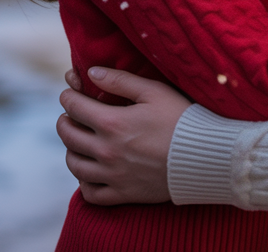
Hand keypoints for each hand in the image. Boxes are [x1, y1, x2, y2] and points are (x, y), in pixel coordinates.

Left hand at [56, 66, 191, 204]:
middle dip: (64, 122)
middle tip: (68, 116)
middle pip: (69, 137)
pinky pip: (91, 194)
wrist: (203, 156)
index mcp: (112, 123)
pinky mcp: (123, 194)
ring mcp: (113, 175)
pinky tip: (90, 172)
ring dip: (70, 151)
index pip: (75, 107)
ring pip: (75, 166)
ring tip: (76, 142)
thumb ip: (120, 80)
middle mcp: (106, 151)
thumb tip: (91, 73)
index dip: (68, 97)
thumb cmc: (181, 118)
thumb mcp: (154, 91)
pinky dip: (84, 183)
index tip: (68, 92)